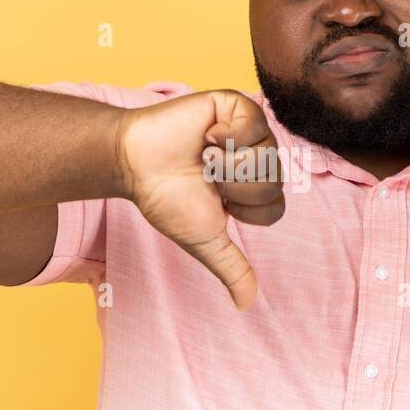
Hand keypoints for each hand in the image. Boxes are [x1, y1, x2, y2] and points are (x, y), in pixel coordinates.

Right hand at [114, 89, 284, 309]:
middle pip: (273, 184)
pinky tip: (207, 134)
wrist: (134, 164)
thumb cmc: (165, 198)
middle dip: (233, 188)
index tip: (215, 202)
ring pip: (265, 156)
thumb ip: (231, 268)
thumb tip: (247, 304)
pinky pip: (255, 122)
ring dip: (227, 163)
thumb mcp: (204, 240)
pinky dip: (228, 134)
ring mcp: (248, 129)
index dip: (243, 211)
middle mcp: (256, 158)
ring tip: (202, 155)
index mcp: (253, 189)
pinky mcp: (235, 104)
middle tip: (205, 176)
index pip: (275, 208)